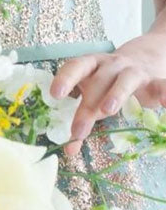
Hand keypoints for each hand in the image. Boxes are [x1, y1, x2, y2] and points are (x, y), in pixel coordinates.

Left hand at [49, 32, 165, 156]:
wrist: (144, 59)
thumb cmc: (110, 82)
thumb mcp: (94, 96)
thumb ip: (82, 118)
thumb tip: (68, 150)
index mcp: (92, 65)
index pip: (76, 66)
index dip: (65, 78)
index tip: (54, 94)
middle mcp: (112, 65)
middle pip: (98, 81)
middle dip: (88, 104)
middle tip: (78, 130)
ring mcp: (134, 71)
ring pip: (125, 79)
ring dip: (116, 93)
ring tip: (107, 111)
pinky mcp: (155, 81)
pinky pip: (161, 85)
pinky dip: (164, 92)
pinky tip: (164, 104)